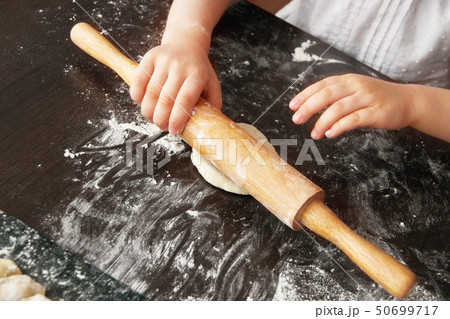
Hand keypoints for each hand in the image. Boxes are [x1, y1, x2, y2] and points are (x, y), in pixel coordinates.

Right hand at [130, 41, 221, 134]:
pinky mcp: (150, 57)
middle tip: (162, 126)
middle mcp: (180, 66)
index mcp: (197, 75)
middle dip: (161, 118)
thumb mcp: (211, 85)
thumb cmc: (198, 70)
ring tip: (152, 118)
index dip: (177, 118)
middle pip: (166, 98)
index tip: (174, 130)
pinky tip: (142, 103)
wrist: (186, 45)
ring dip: (148, 111)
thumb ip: (213, 104)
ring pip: (151, 92)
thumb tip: (209, 126)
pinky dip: (137, 96)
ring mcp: (164, 60)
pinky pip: (139, 80)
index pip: (185, 100)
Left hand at [289, 74, 414, 138]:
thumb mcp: (354, 92)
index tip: (292, 106)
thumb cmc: (375, 99)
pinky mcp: (377, 111)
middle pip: (327, 95)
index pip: (321, 85)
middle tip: (297, 119)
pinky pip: (355, 119)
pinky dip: (340, 126)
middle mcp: (356, 86)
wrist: (407, 101)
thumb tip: (308, 108)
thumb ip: (335, 97)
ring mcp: (367, 98)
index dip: (305, 95)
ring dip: (322, 121)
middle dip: (309, 107)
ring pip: (339, 108)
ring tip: (314, 134)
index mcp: (347, 80)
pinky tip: (330, 133)